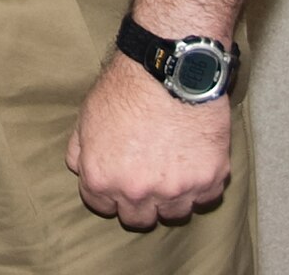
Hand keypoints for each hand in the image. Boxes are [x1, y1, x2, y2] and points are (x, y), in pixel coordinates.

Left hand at [65, 54, 231, 227]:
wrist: (170, 69)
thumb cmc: (125, 88)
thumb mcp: (86, 115)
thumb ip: (80, 149)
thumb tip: (79, 169)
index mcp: (102, 178)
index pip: (102, 206)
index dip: (109, 191)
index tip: (119, 178)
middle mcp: (137, 192)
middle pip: (139, 219)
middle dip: (139, 202)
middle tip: (146, 178)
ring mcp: (176, 190)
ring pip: (174, 213)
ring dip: (172, 197)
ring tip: (172, 170)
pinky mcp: (209, 180)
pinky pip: (206, 197)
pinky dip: (201, 185)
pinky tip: (195, 163)